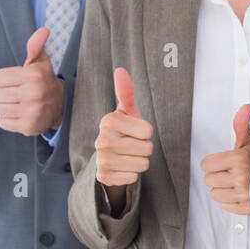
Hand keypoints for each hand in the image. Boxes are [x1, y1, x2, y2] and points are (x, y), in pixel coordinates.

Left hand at [0, 27, 64, 135]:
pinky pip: (2, 122)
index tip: (18, 81)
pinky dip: (8, 120)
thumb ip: (36, 45)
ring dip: (5, 107)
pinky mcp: (29, 126)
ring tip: (19, 104)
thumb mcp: (40, 62)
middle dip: (3, 93)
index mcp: (33, 75)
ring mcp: (32, 111)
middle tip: (18, 94)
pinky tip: (20, 115)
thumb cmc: (43, 80)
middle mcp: (34, 93)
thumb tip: (44, 30)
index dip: (5, 79)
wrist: (61, 106)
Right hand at [94, 69, 153, 210]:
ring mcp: (101, 160)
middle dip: (145, 148)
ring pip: (142, 164)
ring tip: (129, 156)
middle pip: (147, 148)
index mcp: (109, 121)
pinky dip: (132, 174)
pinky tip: (123, 168)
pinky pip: (133, 178)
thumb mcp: (128, 112)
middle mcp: (102, 140)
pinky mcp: (103, 177)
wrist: (111, 157)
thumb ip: (126, 92)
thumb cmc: (124, 131)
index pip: (148, 131)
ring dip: (140, 162)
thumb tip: (120, 70)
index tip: (134, 132)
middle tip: (133, 145)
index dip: (146, 133)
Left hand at [201, 104, 249, 215]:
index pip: (206, 165)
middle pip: (209, 181)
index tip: (225, 161)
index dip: (214, 162)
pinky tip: (242, 192)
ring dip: (224, 189)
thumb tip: (245, 108)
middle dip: (218, 175)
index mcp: (239, 159)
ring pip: (216, 195)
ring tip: (238, 182)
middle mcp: (242, 178)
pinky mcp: (249, 208)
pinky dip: (232, 201)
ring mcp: (246, 195)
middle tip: (232, 171)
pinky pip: (227, 206)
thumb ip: (242, 125)